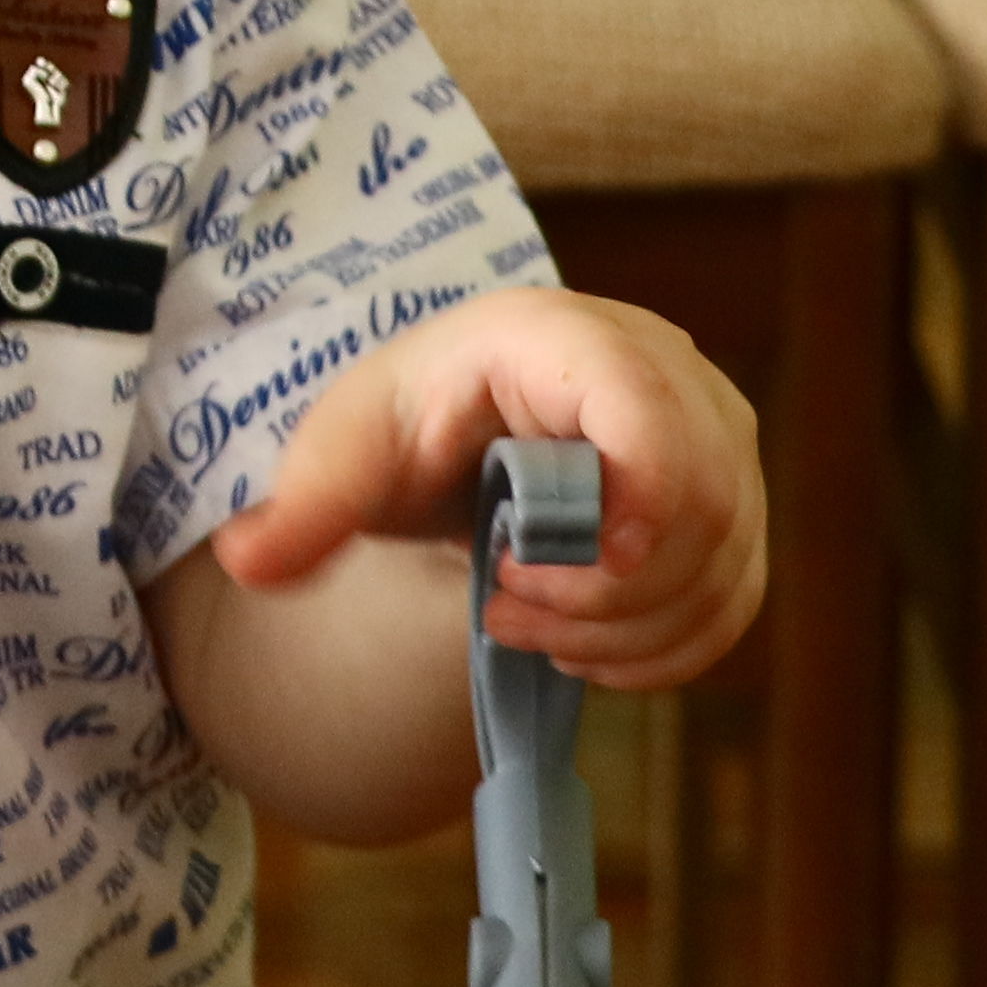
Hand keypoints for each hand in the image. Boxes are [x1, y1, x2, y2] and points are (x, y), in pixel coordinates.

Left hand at [202, 286, 763, 692]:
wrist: (468, 444)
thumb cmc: (413, 427)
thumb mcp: (349, 452)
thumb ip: (307, 507)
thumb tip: (250, 559)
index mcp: (565, 338)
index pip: (644, 403)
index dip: (643, 490)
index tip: (597, 562)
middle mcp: (668, 374)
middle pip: (698, 500)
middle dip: (599, 588)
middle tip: (502, 602)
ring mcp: (718, 445)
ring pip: (719, 562)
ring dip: (623, 628)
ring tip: (530, 623)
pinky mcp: (736, 514)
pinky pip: (732, 604)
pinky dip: (663, 649)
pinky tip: (587, 647)